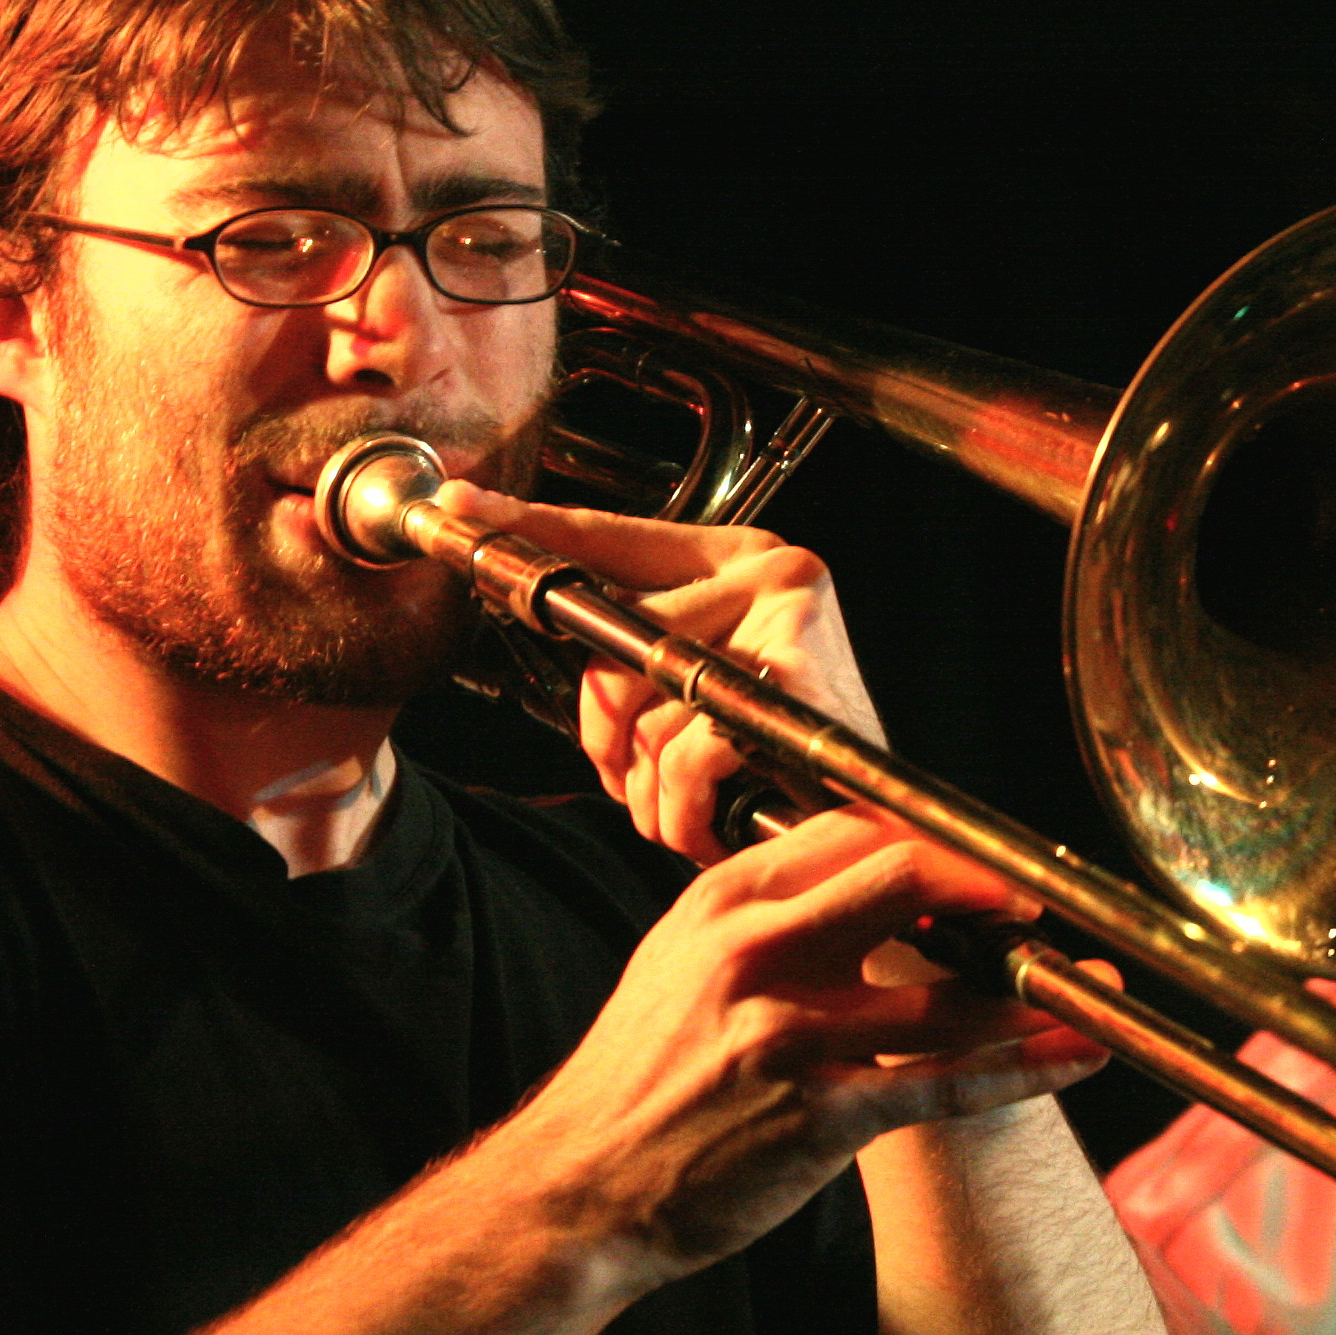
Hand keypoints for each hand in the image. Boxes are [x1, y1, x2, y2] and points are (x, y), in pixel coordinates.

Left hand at [437, 483, 877, 860]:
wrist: (874, 826)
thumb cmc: (778, 759)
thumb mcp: (693, 688)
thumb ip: (626, 650)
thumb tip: (523, 603)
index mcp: (740, 556)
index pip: (612, 536)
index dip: (531, 529)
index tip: (461, 507)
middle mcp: (775, 570)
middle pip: (615, 641)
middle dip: (604, 736)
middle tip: (628, 783)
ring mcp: (794, 624)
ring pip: (649, 710)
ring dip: (650, 793)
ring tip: (680, 815)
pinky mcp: (805, 692)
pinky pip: (692, 753)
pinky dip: (686, 812)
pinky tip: (710, 827)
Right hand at [485, 806, 1106, 1291]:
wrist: (579, 1185)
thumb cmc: (640, 1074)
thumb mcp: (681, 961)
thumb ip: (764, 916)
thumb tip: (861, 880)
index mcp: (723, 902)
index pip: (851, 830)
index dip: (931, 839)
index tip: (978, 856)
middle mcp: (757, 952)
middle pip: (905, 878)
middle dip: (991, 885)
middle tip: (1038, 900)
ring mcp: (790, 1034)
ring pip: (946, 993)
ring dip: (1034, 990)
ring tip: (1093, 989)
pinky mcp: (819, 1115)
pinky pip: (944, 1083)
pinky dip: (1023, 1070)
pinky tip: (1075, 1059)